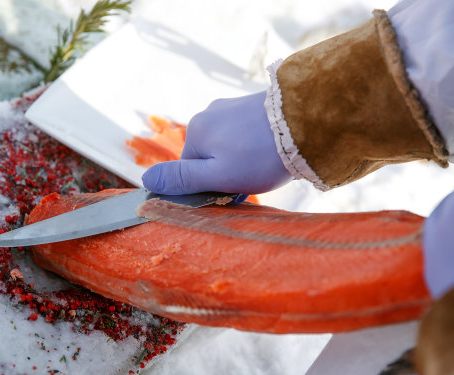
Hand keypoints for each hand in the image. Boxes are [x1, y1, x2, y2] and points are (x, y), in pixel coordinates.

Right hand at [142, 91, 291, 194]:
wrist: (308, 122)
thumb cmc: (261, 155)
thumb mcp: (217, 175)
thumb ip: (181, 180)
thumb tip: (145, 180)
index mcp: (196, 130)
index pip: (189, 169)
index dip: (208, 186)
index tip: (231, 191)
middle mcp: (209, 113)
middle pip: (209, 156)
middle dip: (226, 173)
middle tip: (251, 181)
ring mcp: (232, 106)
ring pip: (228, 145)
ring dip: (241, 161)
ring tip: (265, 167)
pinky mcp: (255, 105)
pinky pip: (245, 134)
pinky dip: (254, 147)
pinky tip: (272, 154)